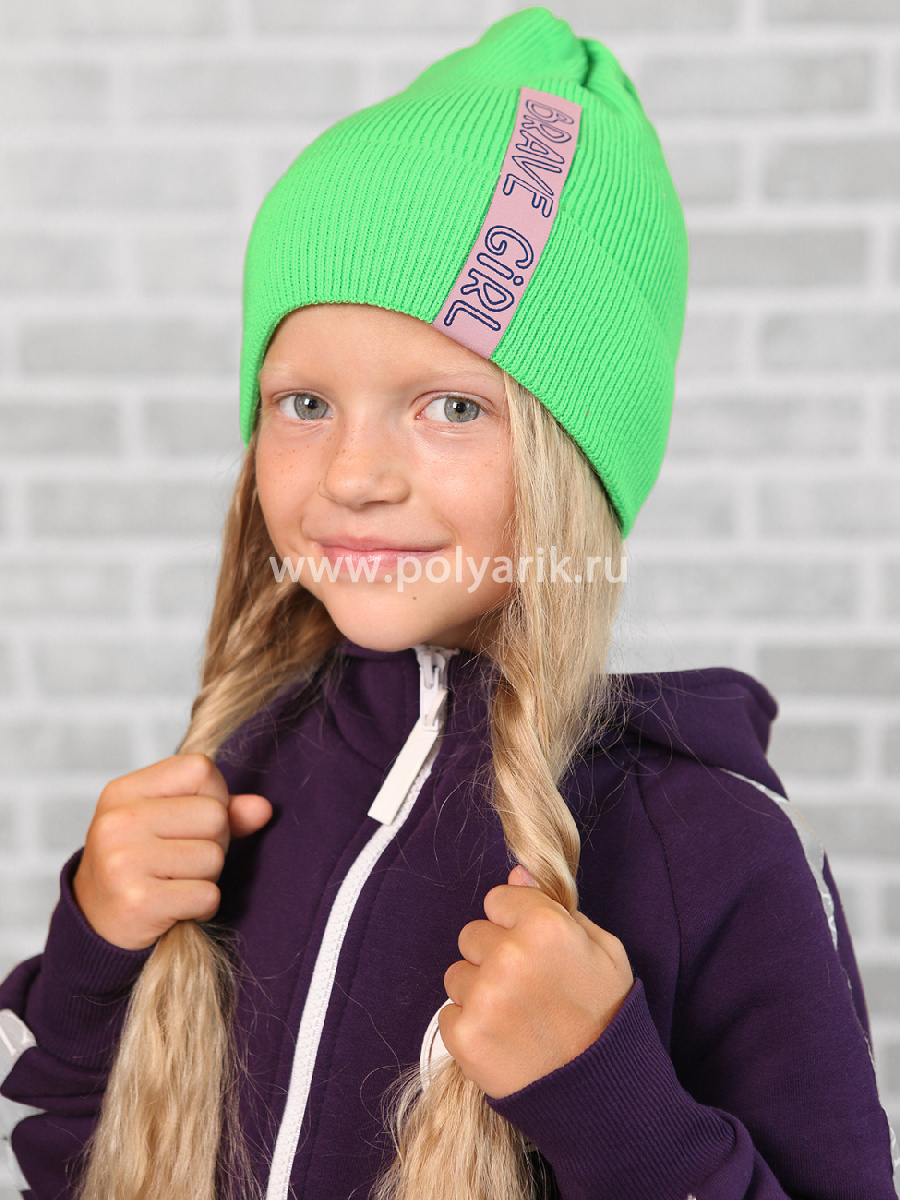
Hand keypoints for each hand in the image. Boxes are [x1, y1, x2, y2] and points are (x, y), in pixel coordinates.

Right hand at [72, 754, 271, 950]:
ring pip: (214, 857)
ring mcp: (124, 861)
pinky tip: (174, 907)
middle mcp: (118, 822)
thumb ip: (221, 808)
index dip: (214, 797)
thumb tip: (264, 809)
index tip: (191, 821)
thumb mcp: (168, 822)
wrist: (94, 924)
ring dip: (206, 878)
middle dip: (213, 842)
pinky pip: (207, 895)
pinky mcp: (137, 901)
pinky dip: (201, 907)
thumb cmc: (141, 863)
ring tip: (174, 883)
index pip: (201, 769)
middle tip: (182, 861)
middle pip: (215, 815)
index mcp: (124, 792)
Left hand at [439, 866, 633, 1098]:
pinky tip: (502, 1039)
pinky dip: (469, 1026)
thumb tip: (516, 874)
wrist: (603, 1096)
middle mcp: (509, 956)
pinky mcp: (465, 1037)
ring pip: (456, 974)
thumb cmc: (608, 1016)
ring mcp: (484, 997)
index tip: (533, 950)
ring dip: (478, 991)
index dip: (515, 924)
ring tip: (514, 1017)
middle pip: (472, 935)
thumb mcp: (603, 950)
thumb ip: (556, 907)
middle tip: (525, 988)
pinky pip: (448, 1014)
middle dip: (493, 956)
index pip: (497, 899)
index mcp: (545, 926)